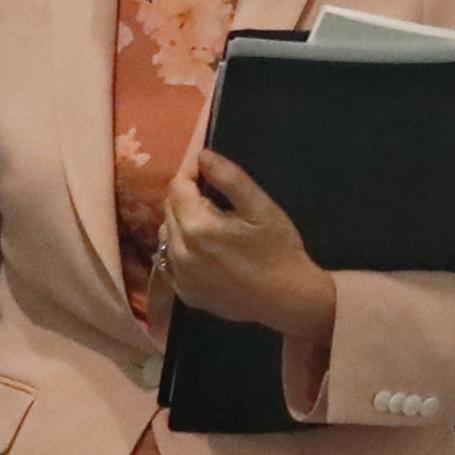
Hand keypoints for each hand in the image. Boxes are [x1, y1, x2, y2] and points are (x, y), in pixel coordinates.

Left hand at [160, 150, 338, 342]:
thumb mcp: (261, 207)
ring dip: (180, 218)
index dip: (189, 167)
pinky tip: (199, 244)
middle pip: (170, 208)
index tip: (201, 156)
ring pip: (167, 233)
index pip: (178, 185)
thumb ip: (230, 178)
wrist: (287, 299)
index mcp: (197, 226)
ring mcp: (179, 276)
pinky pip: (169, 260)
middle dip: (185, 192)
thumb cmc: (278, 249)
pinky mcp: (184, 293)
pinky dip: (179, 246)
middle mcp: (180, 251)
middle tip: (207, 185)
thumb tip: (203, 155)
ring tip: (205, 214)